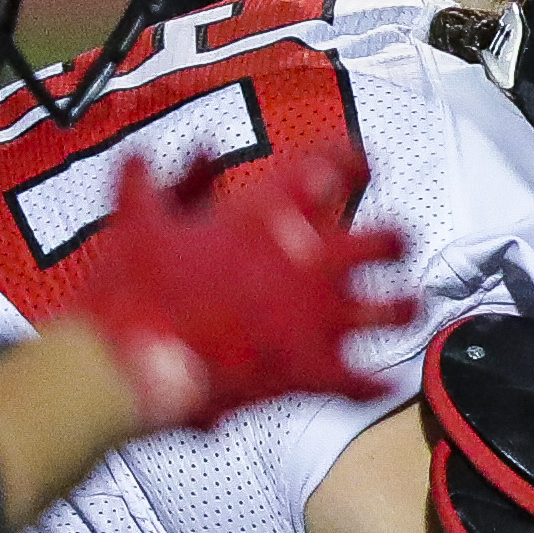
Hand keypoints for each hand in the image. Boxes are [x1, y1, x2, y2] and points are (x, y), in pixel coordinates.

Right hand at [69, 140, 411, 432]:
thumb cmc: (130, 289)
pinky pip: (362, 382)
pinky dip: (375, 384)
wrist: (127, 364)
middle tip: (393, 243)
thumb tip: (197, 147)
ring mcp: (317, 318)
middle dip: (393, 240)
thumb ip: (171, 176)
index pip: (334, 167)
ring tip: (406, 306)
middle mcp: (309, 260)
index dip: (354, 161)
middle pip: (386, 240)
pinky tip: (384, 385)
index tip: (359, 165)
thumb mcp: (138, 215)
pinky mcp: (311, 372)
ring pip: (394, 310)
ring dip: (403, 306)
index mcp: (270, 213)